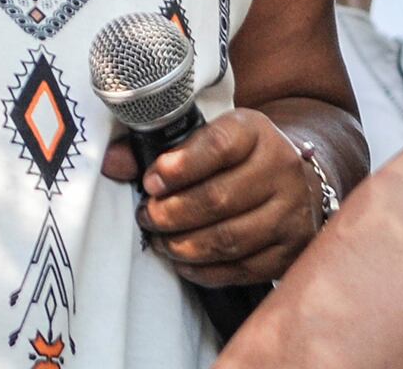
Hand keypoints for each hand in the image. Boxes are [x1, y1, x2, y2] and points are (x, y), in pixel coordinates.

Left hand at [104, 109, 330, 287]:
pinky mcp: (291, 250)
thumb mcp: (205, 137)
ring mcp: (291, 213)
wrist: (291, 178)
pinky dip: (205, 270)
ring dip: (184, 245)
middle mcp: (280, 169)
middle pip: (220, 198)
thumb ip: (157, 148)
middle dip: (172, 213)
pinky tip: (183, 262)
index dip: (178, 167)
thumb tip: (111, 163)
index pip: (218, 146)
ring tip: (159, 240)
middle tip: (148, 217)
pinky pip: (242, 269)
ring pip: (230, 239)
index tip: (151, 182)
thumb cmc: (235, 156)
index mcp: (254, 131)